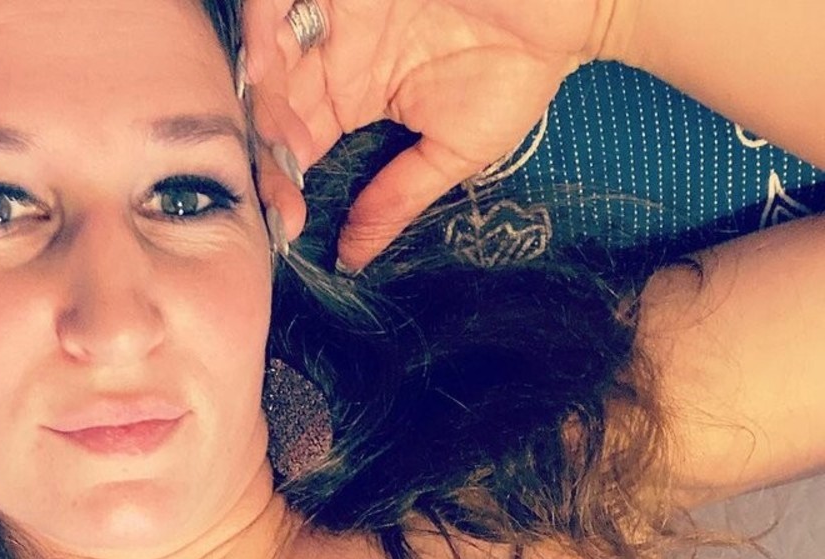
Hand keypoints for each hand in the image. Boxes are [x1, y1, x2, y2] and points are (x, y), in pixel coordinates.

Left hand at [243, 0, 621, 269]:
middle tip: (281, 191)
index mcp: (353, 95)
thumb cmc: (517, 70)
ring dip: (260, 101)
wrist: (569, 5)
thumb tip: (353, 261)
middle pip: (271, 105)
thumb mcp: (452, 153)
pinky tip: (264, 67)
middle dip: (265, 152)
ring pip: (267, 54)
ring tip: (274, 142)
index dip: (281, 185)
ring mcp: (336, 10)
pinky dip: (264, 26)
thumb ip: (396, 201)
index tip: (289, 224)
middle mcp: (334, 53)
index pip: (294, 144)